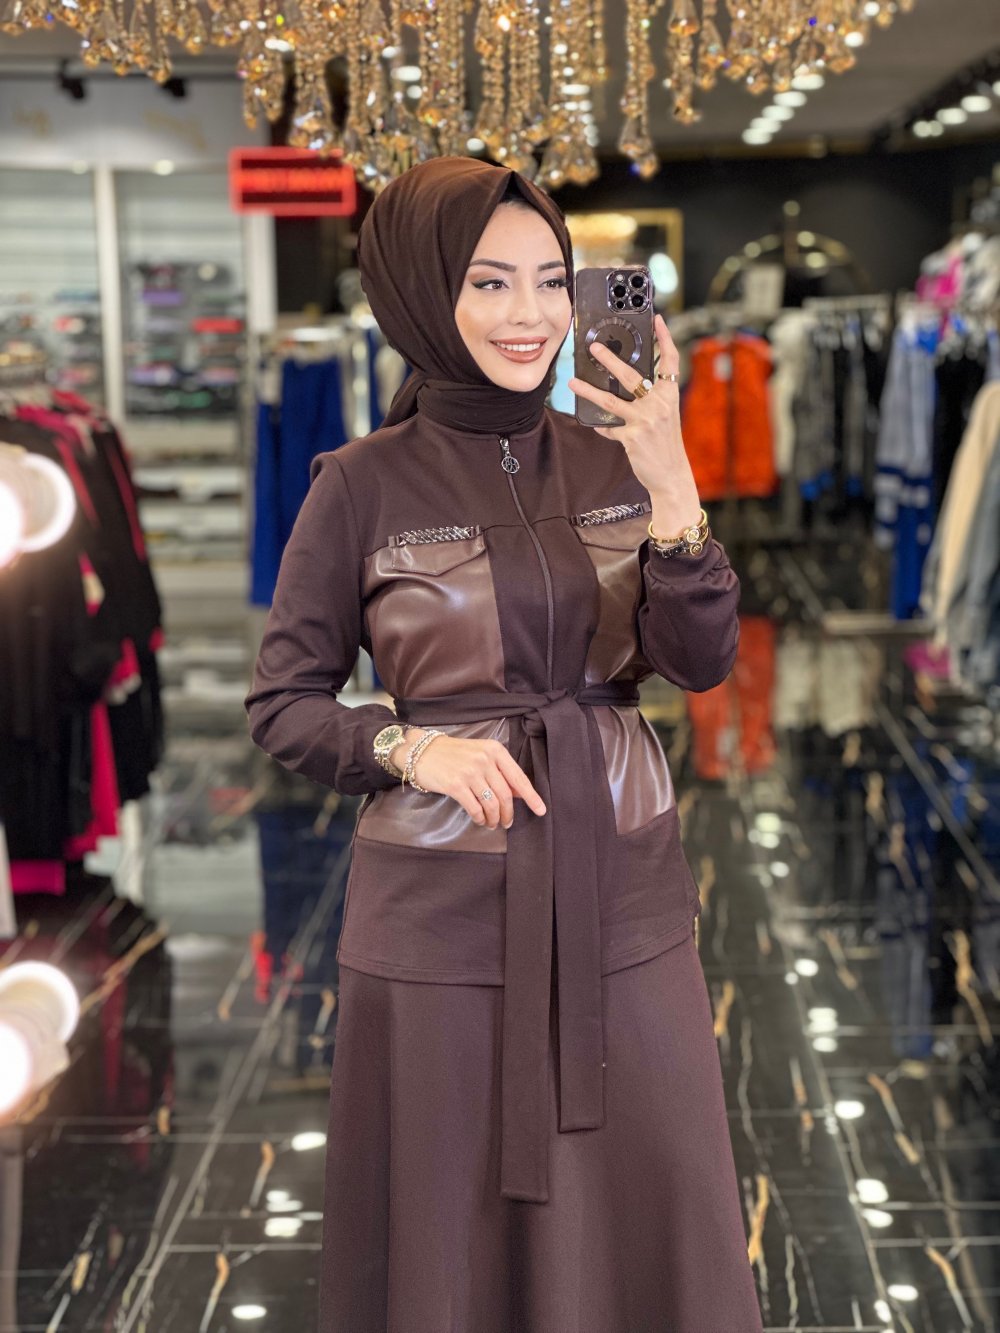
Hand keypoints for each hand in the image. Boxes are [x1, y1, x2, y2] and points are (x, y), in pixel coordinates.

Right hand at [393, 732, 545, 829]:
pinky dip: (479, 818)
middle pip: (506, 795)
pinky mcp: (456, 785)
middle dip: (508, 813)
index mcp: (495, 751)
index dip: (532, 797)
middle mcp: (485, 760)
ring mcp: (470, 772)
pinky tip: (479, 819)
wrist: (421, 751)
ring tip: (491, 823)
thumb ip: (500, 772)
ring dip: (494, 818)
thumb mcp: (480, 755)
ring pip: (492, 804)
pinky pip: (475, 808)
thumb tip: (519, 794)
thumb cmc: (453, 755)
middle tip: (506, 823)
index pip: (519, 778)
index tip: (541, 810)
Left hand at [568, 313, 700, 535]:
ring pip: (611, 401)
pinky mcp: (632, 437)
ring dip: (589, 391)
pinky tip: (595, 425)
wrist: (671, 475)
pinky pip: (609, 428)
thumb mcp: (664, 417)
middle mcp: (659, 405)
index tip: (657, 320)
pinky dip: (601, 426)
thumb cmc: (665, 444)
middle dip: (610, 359)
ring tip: (573, 383)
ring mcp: (645, 421)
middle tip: (594, 347)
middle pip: (631, 376)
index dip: (664, 339)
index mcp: (669, 396)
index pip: (670, 361)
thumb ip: (650, 400)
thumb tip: (624, 388)